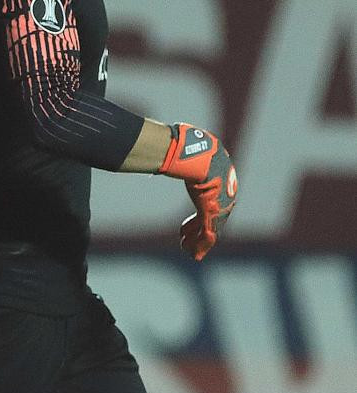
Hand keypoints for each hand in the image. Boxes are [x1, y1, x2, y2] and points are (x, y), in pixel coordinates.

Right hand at [162, 124, 238, 259]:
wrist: (197, 154)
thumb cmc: (187, 148)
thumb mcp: (187, 148)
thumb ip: (181, 150)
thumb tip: (167, 138)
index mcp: (221, 177)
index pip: (212, 200)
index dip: (200, 212)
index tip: (189, 221)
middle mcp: (225, 193)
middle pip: (213, 216)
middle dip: (198, 228)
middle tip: (186, 237)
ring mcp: (220, 204)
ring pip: (211, 228)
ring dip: (197, 240)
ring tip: (187, 249)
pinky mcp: (212, 213)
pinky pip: (208, 234)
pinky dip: (200, 246)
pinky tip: (192, 254)